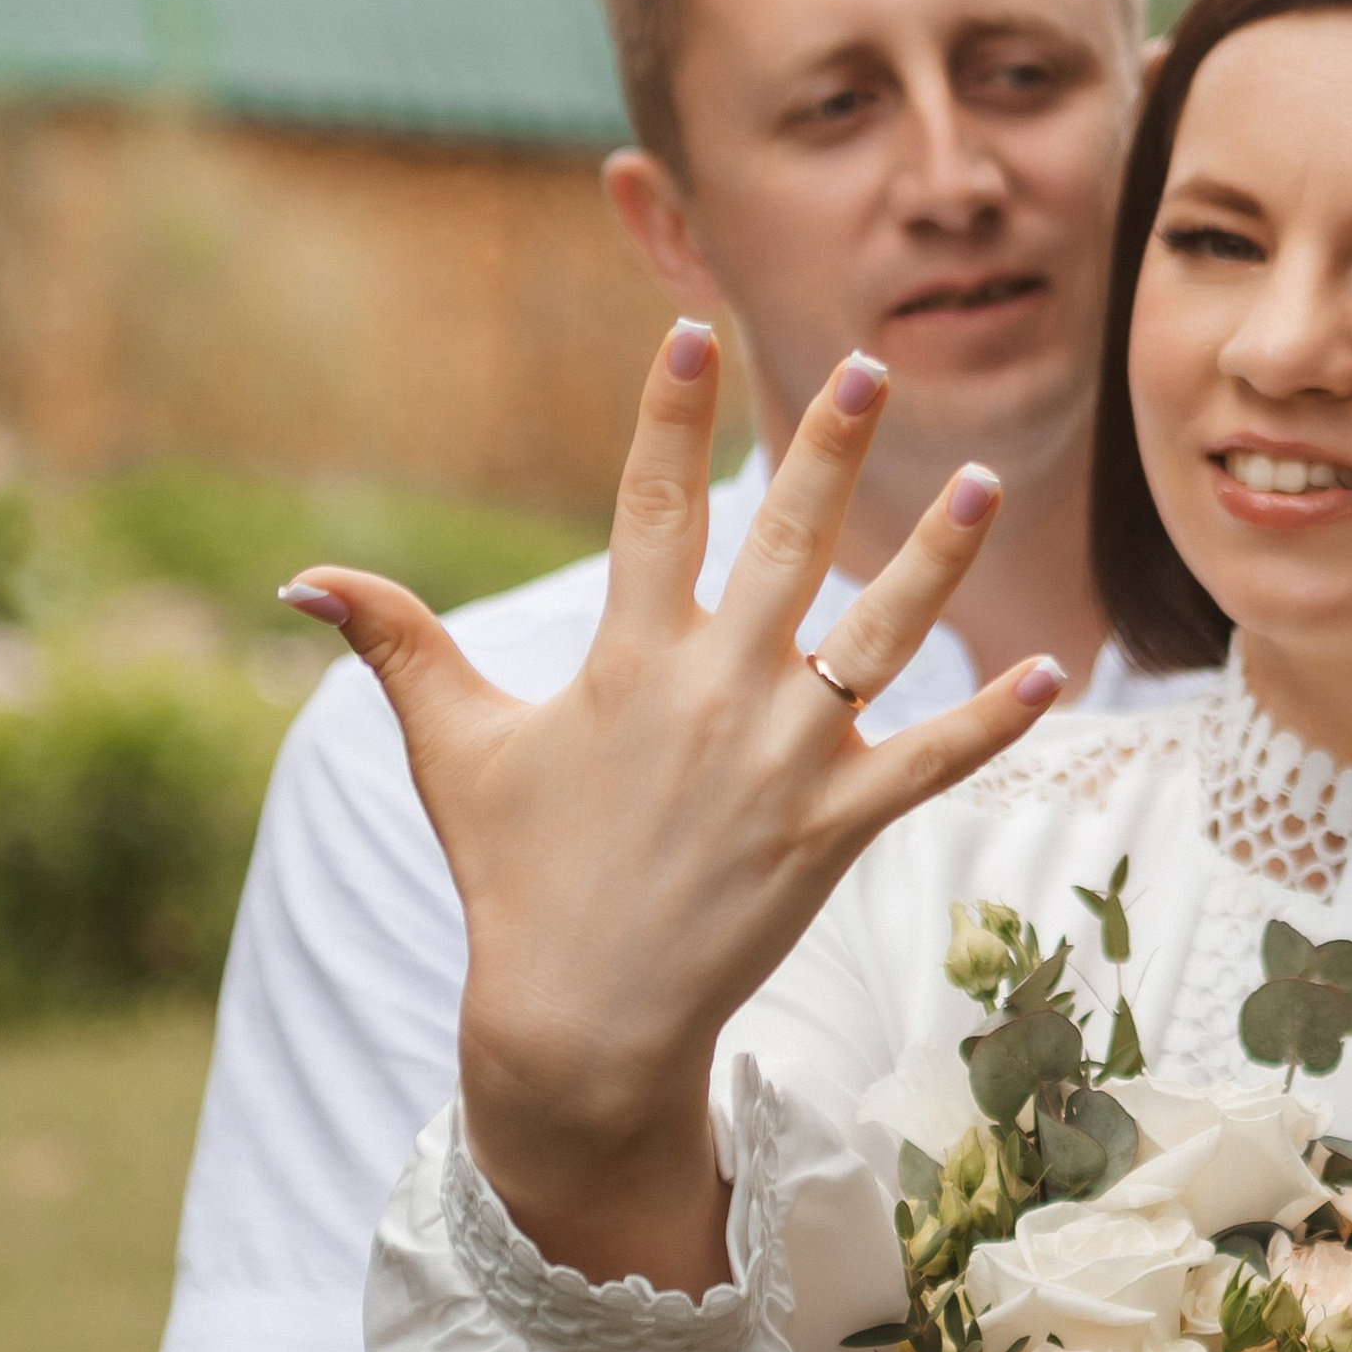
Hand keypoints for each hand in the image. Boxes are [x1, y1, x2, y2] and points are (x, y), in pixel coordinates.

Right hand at [282, 328, 1061, 1286]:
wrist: (581, 1021)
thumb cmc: (517, 875)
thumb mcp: (456, 751)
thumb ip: (398, 646)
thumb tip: (300, 579)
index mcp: (629, 660)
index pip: (652, 507)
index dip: (670, 415)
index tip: (696, 330)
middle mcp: (716, 692)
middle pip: (788, 544)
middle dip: (830, 447)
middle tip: (871, 365)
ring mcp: (785, 760)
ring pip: (880, 636)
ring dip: (939, 559)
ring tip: (984, 480)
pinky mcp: (835, 827)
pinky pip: (930, 762)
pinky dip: (992, 720)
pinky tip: (1051, 670)